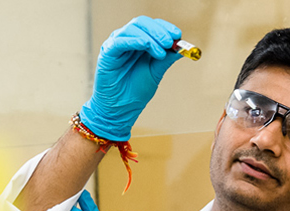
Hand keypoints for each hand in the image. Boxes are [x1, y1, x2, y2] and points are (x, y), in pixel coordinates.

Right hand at [79, 16, 184, 141]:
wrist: (120, 109)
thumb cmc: (136, 91)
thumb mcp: (156, 72)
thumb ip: (166, 58)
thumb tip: (182, 48)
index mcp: (139, 42)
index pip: (152, 25)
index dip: (165, 27)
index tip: (178, 35)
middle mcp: (127, 39)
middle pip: (142, 23)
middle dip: (158, 31)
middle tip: (170, 42)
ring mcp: (116, 45)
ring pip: (132, 29)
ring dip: (150, 37)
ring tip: (160, 53)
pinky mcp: (107, 53)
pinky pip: (119, 41)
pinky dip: (133, 40)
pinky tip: (145, 45)